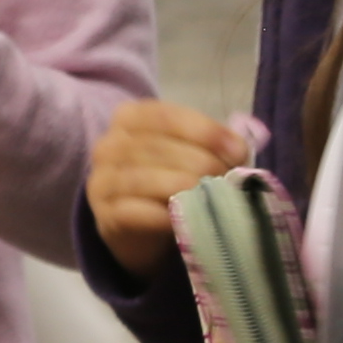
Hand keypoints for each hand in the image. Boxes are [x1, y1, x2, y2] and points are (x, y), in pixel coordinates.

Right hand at [87, 99, 246, 274]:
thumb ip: (209, 145)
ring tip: (213, 197)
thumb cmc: (167, 179)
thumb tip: (239, 151)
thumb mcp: (185, 153)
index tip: (237, 151)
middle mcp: (109, 145)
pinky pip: (135, 212)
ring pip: (144, 178)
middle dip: (201, 162)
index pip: (166, 116)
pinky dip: (164, 215)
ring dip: (184, 188)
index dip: (205, 131)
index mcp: (130, 117)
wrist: (138, 226)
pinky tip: (186, 218)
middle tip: (229, 180)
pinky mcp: (105, 215)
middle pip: (157, 148)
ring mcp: (103, 181)